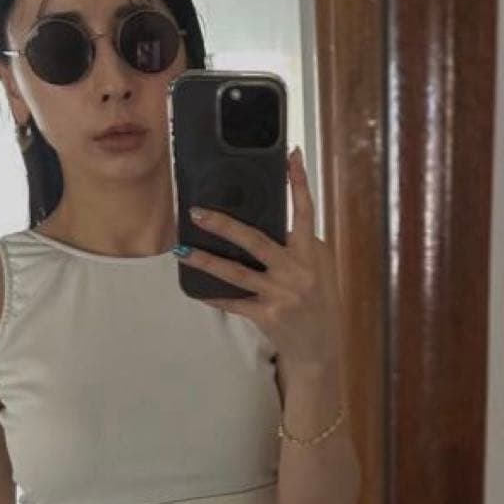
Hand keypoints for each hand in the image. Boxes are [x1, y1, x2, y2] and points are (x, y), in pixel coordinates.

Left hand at [175, 147, 342, 370]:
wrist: (321, 348)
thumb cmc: (318, 301)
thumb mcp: (319, 268)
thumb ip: (300, 244)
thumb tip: (273, 220)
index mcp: (311, 253)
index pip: (305, 211)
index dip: (299, 183)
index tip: (291, 155)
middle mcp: (297, 271)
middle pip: (257, 240)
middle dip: (225, 225)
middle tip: (198, 211)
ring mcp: (281, 295)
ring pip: (237, 273)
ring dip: (207, 260)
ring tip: (182, 249)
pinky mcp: (267, 316)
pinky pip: (233, 303)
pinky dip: (213, 296)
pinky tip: (195, 288)